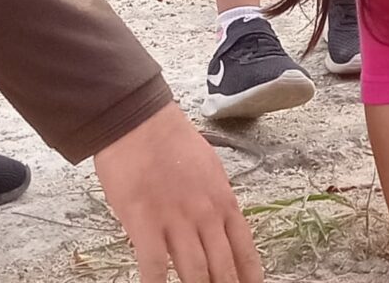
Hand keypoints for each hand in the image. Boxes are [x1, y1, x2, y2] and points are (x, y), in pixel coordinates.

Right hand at [96, 106, 263, 282]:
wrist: (139, 122)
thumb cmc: (172, 142)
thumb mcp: (210, 170)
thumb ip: (215, 203)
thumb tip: (219, 229)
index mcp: (224, 202)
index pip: (245, 250)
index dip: (250, 277)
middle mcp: (205, 216)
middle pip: (222, 268)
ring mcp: (176, 221)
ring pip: (195, 273)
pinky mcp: (145, 223)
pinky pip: (154, 266)